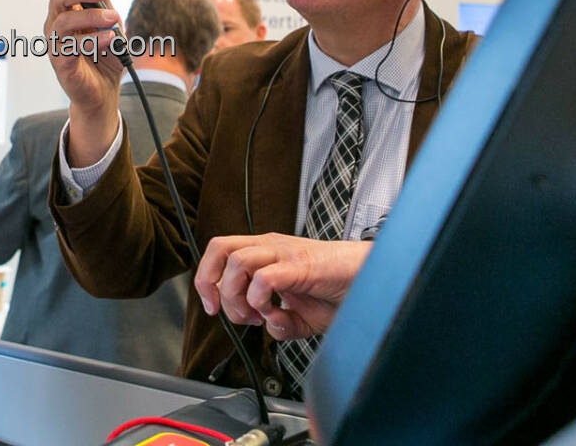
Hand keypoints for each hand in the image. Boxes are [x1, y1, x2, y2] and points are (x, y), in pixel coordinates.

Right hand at [41, 0, 126, 165]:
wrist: (105, 91)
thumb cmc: (104, 56)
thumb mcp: (109, 21)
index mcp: (65, 12)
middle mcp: (56, 25)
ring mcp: (56, 44)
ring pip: (63, 20)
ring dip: (90, 16)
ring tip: (112, 19)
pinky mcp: (61, 63)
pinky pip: (71, 47)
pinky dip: (93, 40)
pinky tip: (110, 38)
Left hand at [193, 233, 371, 339]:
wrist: (369, 279)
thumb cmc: (337, 289)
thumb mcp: (302, 316)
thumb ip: (282, 325)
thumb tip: (271, 328)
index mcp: (266, 253)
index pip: (220, 252)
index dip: (207, 280)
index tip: (214, 309)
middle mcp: (271, 247)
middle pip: (219, 248)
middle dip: (211, 282)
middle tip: (226, 311)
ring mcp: (285, 254)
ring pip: (237, 262)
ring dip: (237, 296)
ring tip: (255, 316)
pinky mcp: (300, 266)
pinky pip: (265, 278)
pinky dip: (260, 300)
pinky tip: (273, 313)